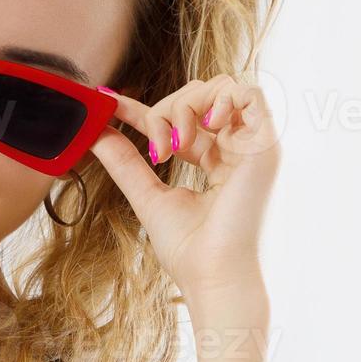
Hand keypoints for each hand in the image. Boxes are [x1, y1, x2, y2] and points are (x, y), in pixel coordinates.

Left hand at [88, 74, 279, 319]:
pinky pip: (252, 92)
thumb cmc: (188, 248)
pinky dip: (222, 98)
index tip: (110, 102)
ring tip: (177, 144)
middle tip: (157, 149)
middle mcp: (236, 149)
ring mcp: (252, 146)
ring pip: (220, 87)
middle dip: (166, 109)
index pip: (180, 119)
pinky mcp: (265, 145)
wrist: (211, 274)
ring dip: (188, 106)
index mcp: (215, 162)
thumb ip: (124, 161)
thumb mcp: (147, 195)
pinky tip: (206, 126)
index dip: (145, 108)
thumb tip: (96, 131)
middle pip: (199, 94)